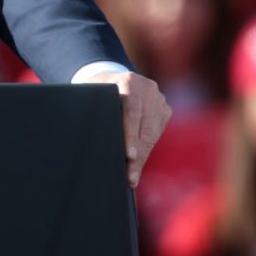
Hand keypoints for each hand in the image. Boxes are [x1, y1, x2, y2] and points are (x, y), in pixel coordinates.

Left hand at [87, 71, 171, 187]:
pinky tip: (138, 163)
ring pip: (153, 133)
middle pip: (145, 127)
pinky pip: (157, 133)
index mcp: (129, 82)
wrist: (112, 78)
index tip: (129, 156)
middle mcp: (148, 88)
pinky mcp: (164, 109)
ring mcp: (159, 98)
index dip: (130, 135)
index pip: (131, 112)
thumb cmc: (96, 91)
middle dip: (137, 155)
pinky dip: (147, 149)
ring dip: (142, 156)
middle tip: (130, 177)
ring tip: (132, 176)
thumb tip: (92, 142)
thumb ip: (95, 111)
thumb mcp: (92, 95)